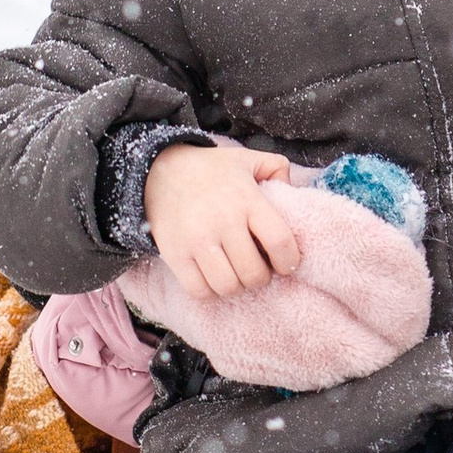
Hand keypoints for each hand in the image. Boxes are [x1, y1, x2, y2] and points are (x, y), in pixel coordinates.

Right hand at [143, 141, 301, 301]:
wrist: (158, 171)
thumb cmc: (210, 169)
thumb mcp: (247, 159)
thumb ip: (277, 168)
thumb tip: (293, 190)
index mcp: (247, 200)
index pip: (280, 242)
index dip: (290, 262)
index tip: (286, 264)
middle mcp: (223, 221)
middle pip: (254, 273)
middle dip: (261, 277)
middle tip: (257, 268)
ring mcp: (197, 240)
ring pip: (228, 286)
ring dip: (237, 286)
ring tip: (235, 273)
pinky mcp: (175, 254)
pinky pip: (200, 291)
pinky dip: (211, 292)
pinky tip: (213, 278)